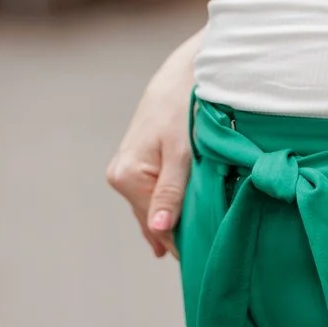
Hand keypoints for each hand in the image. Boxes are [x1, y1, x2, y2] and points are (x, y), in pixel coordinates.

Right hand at [105, 32, 200, 259]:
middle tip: (207, 251)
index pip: (156, 226)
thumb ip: (170, 193)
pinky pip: (154, 191)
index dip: (181, 243)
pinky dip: (169, 204)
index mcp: (126, 176)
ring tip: (200, 238)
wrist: (185, 69)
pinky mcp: (139, 158)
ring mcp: (127, 167)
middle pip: (152, 218)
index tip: (205, 257)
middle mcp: (120, 174)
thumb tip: (158, 232)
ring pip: (154, 205)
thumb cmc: (184, 107)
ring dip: (175, 218)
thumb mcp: (182, 153)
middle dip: (177, 232)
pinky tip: (180, 221)